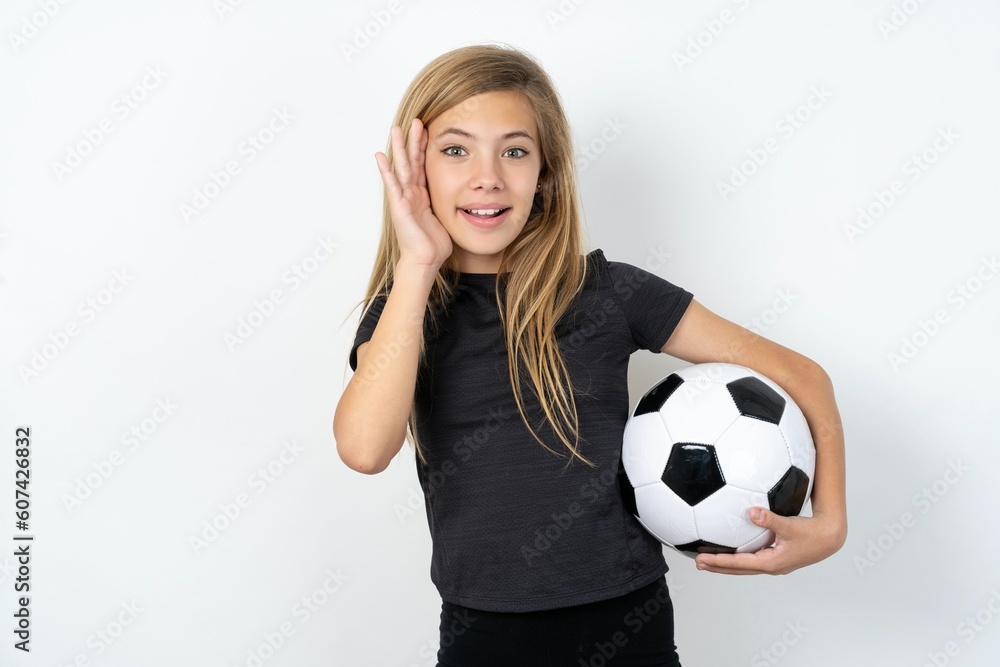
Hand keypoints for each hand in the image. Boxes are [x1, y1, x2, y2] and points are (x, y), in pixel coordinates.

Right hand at [375, 118, 451, 269]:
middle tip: (415, 120)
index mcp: (422, 195)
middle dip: (413, 141)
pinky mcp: (399, 207)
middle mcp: (411, 194)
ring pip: (402, 168)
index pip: (423, 165)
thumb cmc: (434, 244)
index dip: (425, 148)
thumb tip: (467, 195)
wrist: (425, 261)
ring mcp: (403, 199)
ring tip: (396, 129)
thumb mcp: (445, 217)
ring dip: (400, 148)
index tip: (428, 129)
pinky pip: (393, 185)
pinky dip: (386, 170)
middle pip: (412, 161)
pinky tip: (380, 156)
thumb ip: (448, 203)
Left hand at [693, 507, 846, 574]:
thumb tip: (752, 512)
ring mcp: (774, 564)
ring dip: (726, 564)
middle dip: (717, 566)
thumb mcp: (790, 525)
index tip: (701, 559)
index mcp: (771, 562)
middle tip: (697, 563)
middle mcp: (771, 566)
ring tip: (709, 559)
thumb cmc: (812, 532)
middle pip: (738, 569)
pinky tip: (732, 549)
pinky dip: (739, 557)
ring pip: (744, 566)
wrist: (830, 538)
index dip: (718, 561)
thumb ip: (770, 519)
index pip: (738, 563)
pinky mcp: (777, 558)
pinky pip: (752, 559)